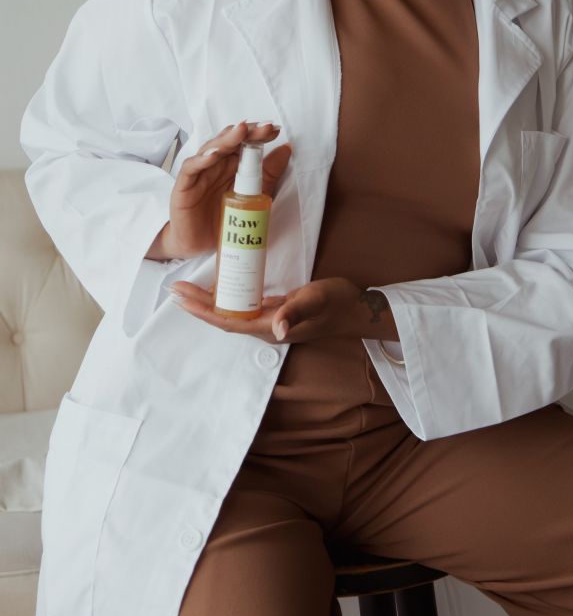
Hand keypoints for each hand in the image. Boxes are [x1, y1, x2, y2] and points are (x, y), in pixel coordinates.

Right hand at [154, 121, 291, 258]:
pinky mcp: (184, 187)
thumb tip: (287, 149)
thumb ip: (268, 174)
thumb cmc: (223, 219)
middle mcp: (215, 164)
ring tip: (241, 131)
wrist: (199, 246)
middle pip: (228, 141)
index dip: (258, 134)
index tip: (275, 129)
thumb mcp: (253, 196)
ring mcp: (199, 173)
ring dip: (226, 139)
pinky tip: (214, 155)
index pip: (244, 142)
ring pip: (210, 149)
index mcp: (231, 164)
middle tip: (265, 127)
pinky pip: (191, 169)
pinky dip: (201, 160)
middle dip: (247, 132)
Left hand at [169, 277, 365, 345]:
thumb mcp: (316, 301)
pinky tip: (219, 286)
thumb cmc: (336, 303)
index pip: (227, 322)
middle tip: (174, 288)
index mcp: (270, 328)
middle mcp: (265, 327)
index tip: (181, 299)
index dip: (202, 312)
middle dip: (197, 305)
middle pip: (223, 318)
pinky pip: (244, 306)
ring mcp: (270, 320)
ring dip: (208, 302)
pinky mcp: (275, 311)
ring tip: (187, 288)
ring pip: (231, 313)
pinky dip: (227, 297)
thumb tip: (278, 329)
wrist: (355, 308)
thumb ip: (296, 313)